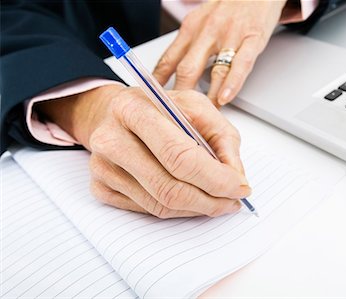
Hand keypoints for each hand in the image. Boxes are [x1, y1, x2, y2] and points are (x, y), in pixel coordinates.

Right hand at [35, 85, 250, 217]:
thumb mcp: (196, 107)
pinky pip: (147, 210)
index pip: (180, 156)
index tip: (240, 188)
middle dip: (210, 201)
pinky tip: (190, 197)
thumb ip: (223, 139)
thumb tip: (236, 178)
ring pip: (160, 205)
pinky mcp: (101, 187)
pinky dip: (176, 210)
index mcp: (134, 110)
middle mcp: (111, 139)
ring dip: (196, 208)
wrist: (116, 113)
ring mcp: (102, 167)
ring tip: (216, 200)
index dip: (215, 178)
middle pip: (169, 187)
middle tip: (231, 201)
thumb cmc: (159, 109)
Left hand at [153, 0, 285, 106]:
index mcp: (191, 28)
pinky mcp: (252, 39)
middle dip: (181, 96)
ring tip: (203, 117)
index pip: (168, 60)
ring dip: (207, 98)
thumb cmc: (229, 6)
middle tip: (177, 116)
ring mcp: (230, 36)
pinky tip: (225, 98)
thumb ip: (187, 45)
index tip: (152, 101)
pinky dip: (232, 84)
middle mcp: (207, 32)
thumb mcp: (199, 19)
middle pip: (187, 69)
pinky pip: (241, 65)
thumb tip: (170, 72)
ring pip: (214, 71)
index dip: (158, 84)